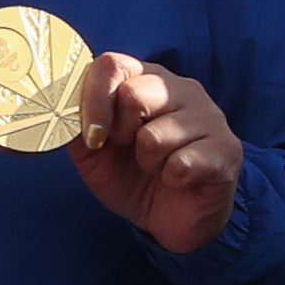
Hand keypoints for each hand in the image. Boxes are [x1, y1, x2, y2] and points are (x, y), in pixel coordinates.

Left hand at [66, 53, 244, 253]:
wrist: (172, 221)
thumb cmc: (133, 178)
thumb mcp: (94, 153)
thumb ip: (77, 126)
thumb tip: (56, 108)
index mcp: (146, 80)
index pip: (113, 64)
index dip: (94, 99)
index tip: (93, 134)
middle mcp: (181, 90)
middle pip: (135, 93)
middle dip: (121, 132)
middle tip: (130, 149)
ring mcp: (209, 117)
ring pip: (157, 135)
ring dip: (148, 162)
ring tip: (158, 167)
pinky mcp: (227, 149)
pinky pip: (182, 163)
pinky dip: (172, 179)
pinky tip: (180, 180)